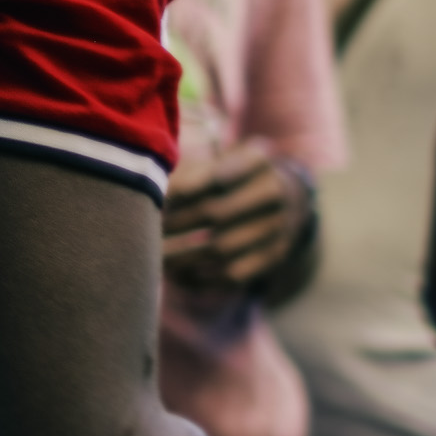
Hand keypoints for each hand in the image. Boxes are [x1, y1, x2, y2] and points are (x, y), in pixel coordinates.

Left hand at [164, 139, 312, 291]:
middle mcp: (273, 191)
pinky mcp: (274, 256)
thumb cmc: (235, 172)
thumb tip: (155, 190)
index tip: (157, 199)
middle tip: (148, 229)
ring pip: (222, 248)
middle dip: (177, 224)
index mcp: (257, 159)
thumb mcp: (221, 157)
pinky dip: (202, 278)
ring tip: (155, 256)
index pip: (217, 175)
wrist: (287, 197)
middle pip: (216, 213)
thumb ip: (192, 169)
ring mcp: (277, 226)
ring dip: (183, 256)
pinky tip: (177, 274)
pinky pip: (235, 275)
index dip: (184, 189)